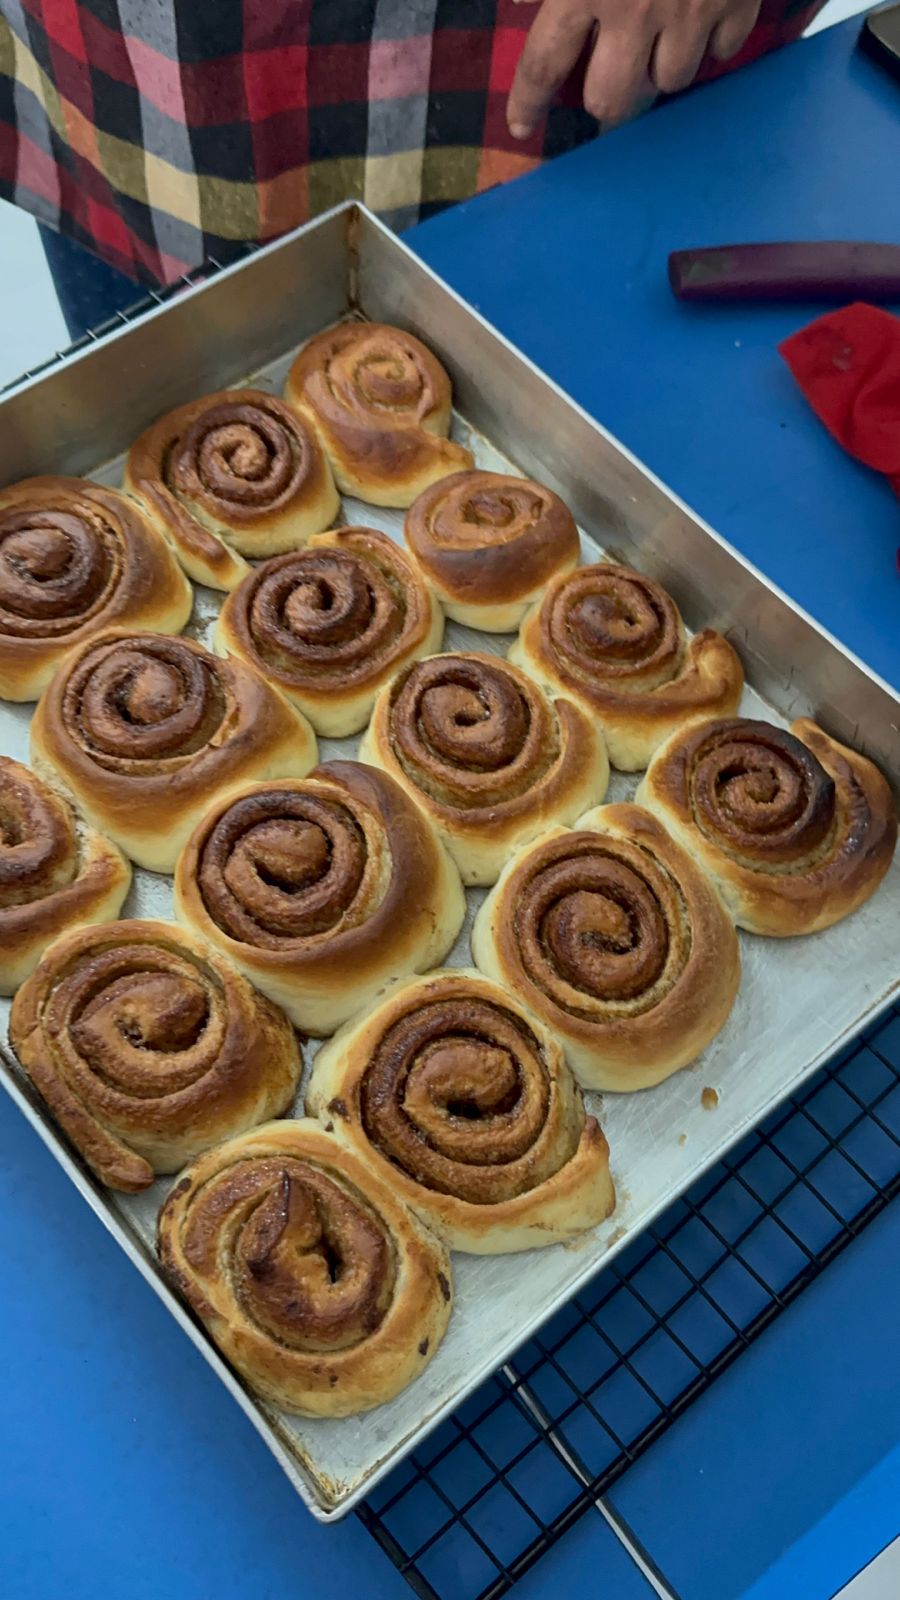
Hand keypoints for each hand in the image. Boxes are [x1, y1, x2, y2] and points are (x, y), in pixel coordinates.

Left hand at [507, 0, 761, 135]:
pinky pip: (723, 51)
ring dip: (659, 69)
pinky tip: (702, 20)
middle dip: (604, 100)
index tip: (522, 125)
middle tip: (604, 86)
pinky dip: (713, 43)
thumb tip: (514, 0)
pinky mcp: (739, 0)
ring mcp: (691, 10)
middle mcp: (635, 10)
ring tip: (656, 44)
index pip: (544, 65)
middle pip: (611, 100)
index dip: (528, 102)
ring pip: (669, 81)